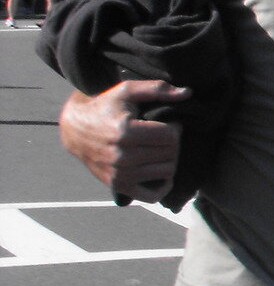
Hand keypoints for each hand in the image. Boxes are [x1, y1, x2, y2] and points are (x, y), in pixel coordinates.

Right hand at [60, 81, 185, 198]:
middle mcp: (121, 156)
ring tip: (160, 149)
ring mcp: (120, 173)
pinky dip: (163, 186)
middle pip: (170, 154)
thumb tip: (188, 93)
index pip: (171, 136)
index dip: (175, 128)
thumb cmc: (104, 107)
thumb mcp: (126, 90)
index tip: (168, 124)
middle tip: (164, 136)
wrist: (74, 129)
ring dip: (170, 160)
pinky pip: (152, 196)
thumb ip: (157, 89)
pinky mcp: (118, 185)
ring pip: (167, 171)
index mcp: (125, 132)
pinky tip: (162, 173)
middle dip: (173, 143)